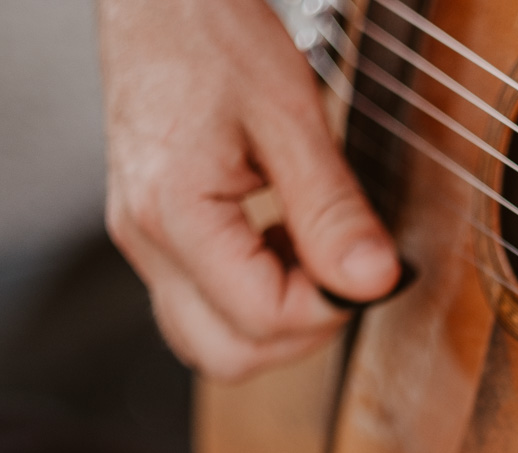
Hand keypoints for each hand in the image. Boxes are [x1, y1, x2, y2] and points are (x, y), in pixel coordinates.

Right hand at [99, 0, 398, 379]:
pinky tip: (286, 243)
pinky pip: (202, 301)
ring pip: (209, 339)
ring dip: (275, 320)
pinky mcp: (154, 232)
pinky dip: (253, 294)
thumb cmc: (213, 34)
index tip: (371, 271)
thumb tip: (373, 283)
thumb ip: (332, 210)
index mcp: (174, 214)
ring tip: (314, 254)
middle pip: (227, 354)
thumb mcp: (291, 117)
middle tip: (345, 278)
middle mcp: (146, 240)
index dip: (331, 309)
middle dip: (301, 334)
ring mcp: (143, 240)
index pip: (264, 318)